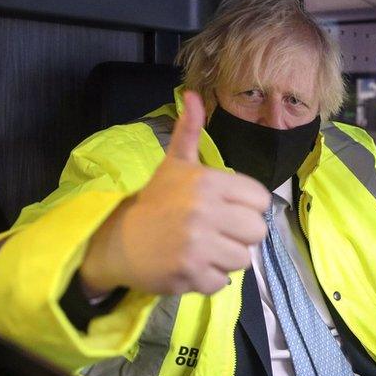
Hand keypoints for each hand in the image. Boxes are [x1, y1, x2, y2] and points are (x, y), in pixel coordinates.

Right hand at [80, 91, 270, 296]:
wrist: (115, 241)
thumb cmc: (154, 202)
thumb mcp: (174, 164)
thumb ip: (190, 131)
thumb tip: (193, 94)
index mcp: (208, 183)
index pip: (259, 200)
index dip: (246, 207)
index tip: (226, 210)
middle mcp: (205, 211)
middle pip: (257, 231)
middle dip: (239, 235)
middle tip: (215, 232)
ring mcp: (198, 244)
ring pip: (243, 259)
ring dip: (225, 258)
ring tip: (202, 248)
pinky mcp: (191, 273)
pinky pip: (222, 281)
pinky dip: (208, 278)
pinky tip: (190, 265)